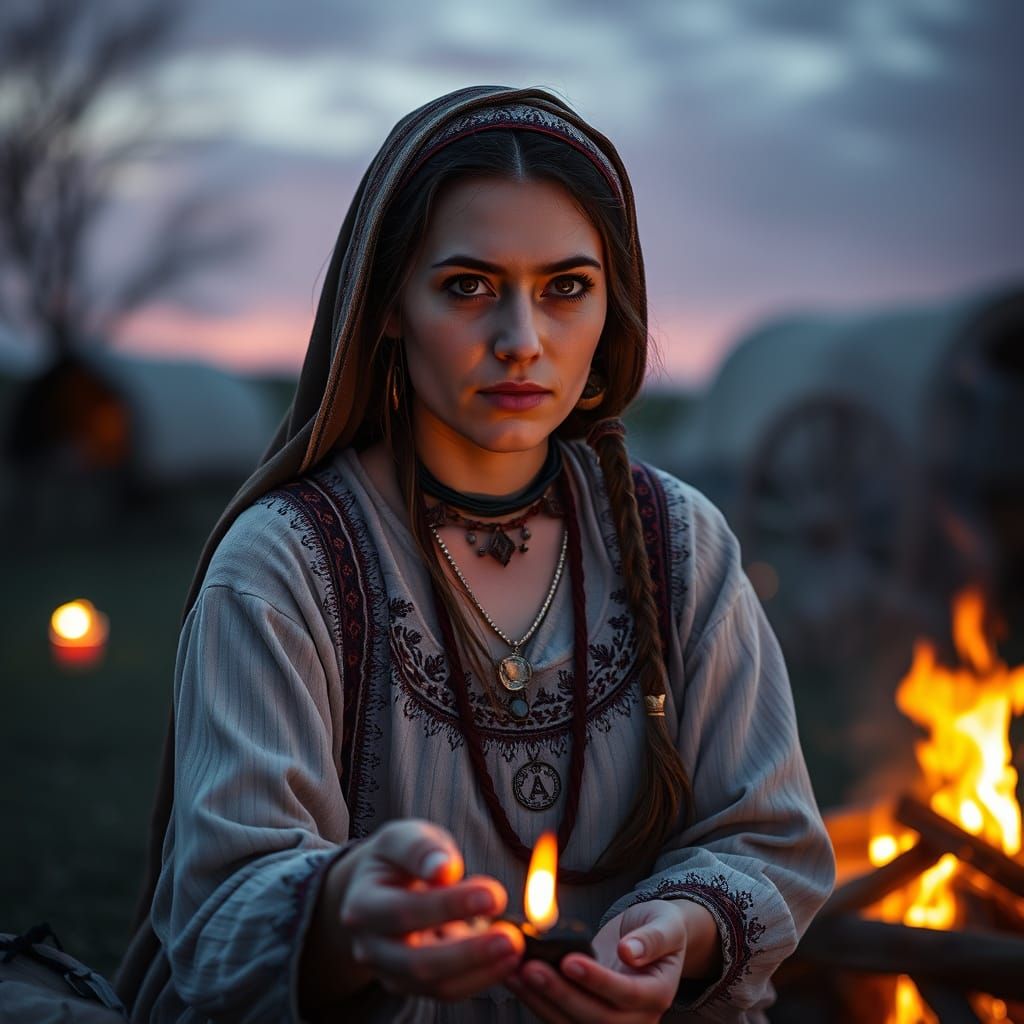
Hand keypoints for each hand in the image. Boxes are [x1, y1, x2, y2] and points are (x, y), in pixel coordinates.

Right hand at [336, 819, 524, 1000]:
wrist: (380, 887)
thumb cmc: (397, 859)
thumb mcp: (403, 837)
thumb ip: (421, 848)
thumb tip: (444, 869)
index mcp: (362, 904)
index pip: (403, 911)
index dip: (448, 905)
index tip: (491, 893)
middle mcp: (371, 947)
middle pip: (417, 962)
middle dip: (468, 953)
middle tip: (511, 937)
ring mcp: (391, 972)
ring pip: (435, 985)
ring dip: (480, 969)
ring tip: (515, 947)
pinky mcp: (414, 984)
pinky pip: (448, 990)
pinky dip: (480, 977)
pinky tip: (507, 958)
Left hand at [506, 899, 718, 1022]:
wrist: (650, 941)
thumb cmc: (659, 928)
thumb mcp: (665, 925)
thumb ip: (652, 939)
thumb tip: (630, 952)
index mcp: (657, 994)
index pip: (626, 993)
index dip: (597, 980)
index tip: (569, 960)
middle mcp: (635, 1018)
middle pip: (596, 1016)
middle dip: (560, 993)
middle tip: (531, 967)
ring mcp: (610, 1021)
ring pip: (572, 1023)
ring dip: (541, 1000)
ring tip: (514, 972)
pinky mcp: (586, 1017)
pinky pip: (559, 1017)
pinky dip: (536, 1000)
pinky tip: (515, 977)